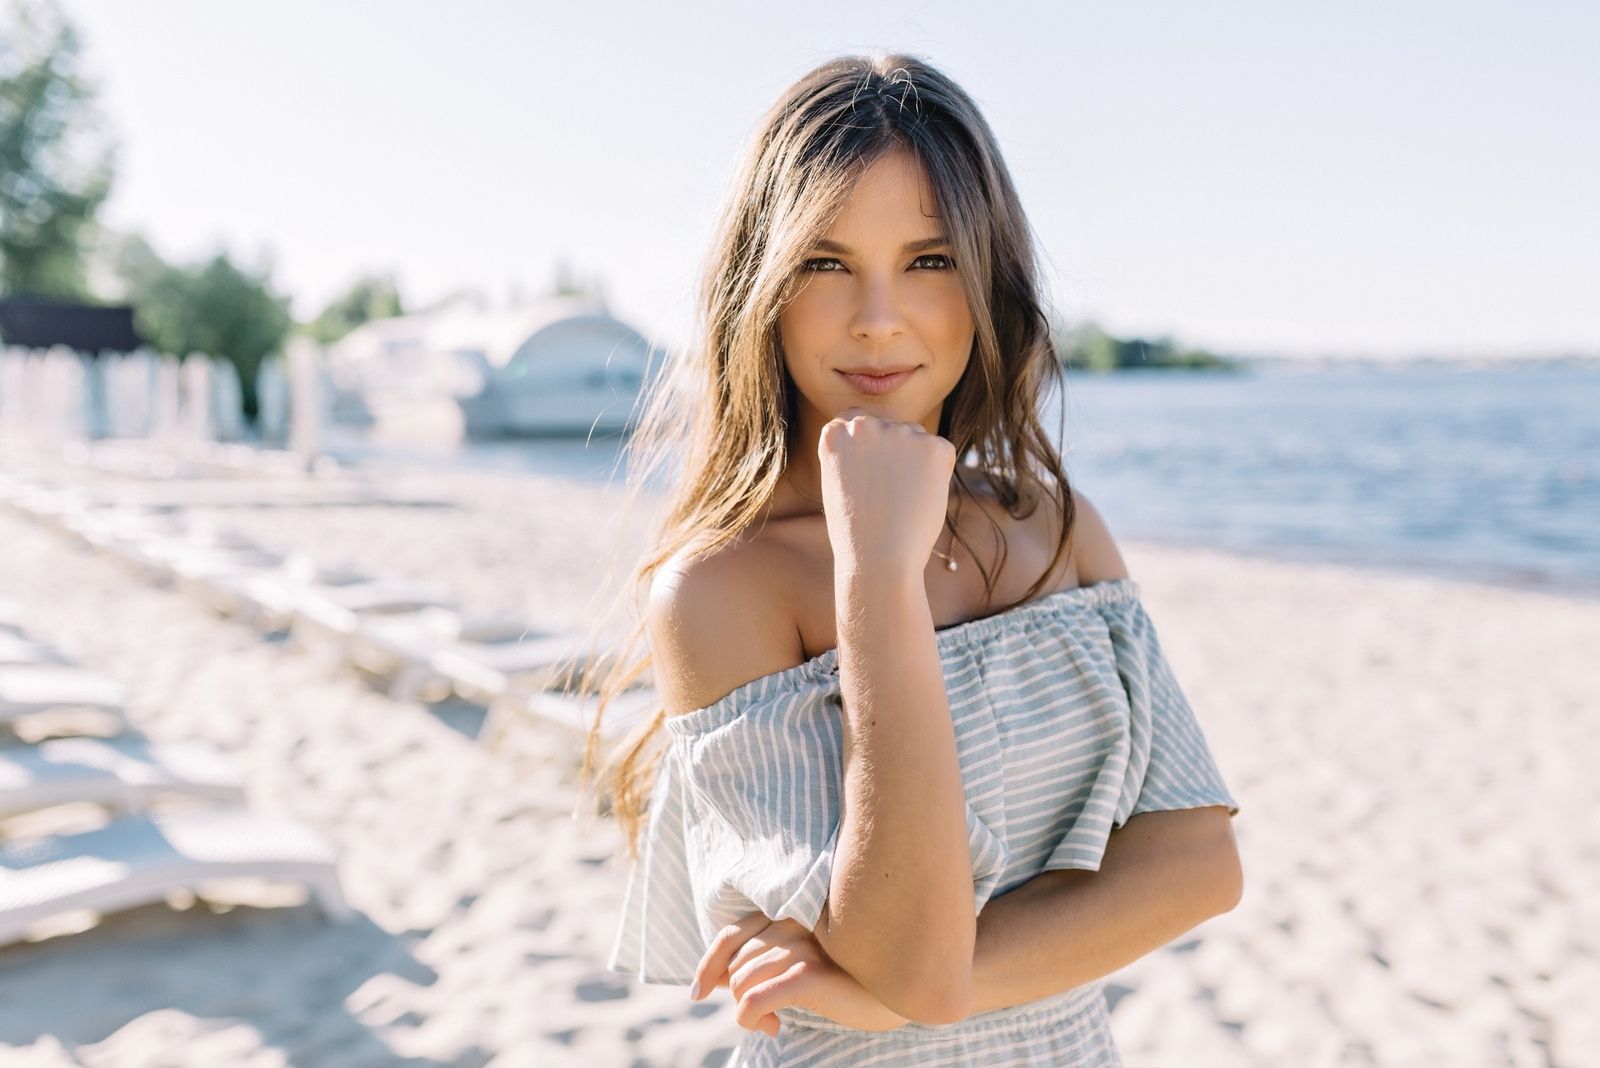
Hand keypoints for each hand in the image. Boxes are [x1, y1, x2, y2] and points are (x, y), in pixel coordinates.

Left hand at [691, 911, 911, 1035]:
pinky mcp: (808, 974)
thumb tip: (720, 981)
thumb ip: (772, 958)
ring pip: (741, 983)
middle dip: (737, 995)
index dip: (708, 964)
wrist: (905, 986)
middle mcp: (794, 922)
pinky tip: (774, 1027)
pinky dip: (751, 1019)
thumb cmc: (857, 976)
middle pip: (735, 963)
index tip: (698, 991)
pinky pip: (753, 1001)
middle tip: (764, 1015)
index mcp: (791, 912)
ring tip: (774, 1022)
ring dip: (747, 1011)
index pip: (731, 933)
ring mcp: (802, 946)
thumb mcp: (810, 960)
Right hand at [817, 407, 955, 578]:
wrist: (880, 559)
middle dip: (895, 453)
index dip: (867, 447)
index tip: (870, 473)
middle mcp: (865, 425)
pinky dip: (939, 475)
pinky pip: (942, 453)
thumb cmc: (858, 533)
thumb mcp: (840, 485)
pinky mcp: (933, 446)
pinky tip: (921, 499)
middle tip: (889, 495)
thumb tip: (887, 445)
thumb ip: (856, 456)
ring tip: (903, 502)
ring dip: (916, 463)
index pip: (855, 420)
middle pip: (890, 428)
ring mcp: (900, 432)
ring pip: (917, 439)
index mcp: (835, 433)